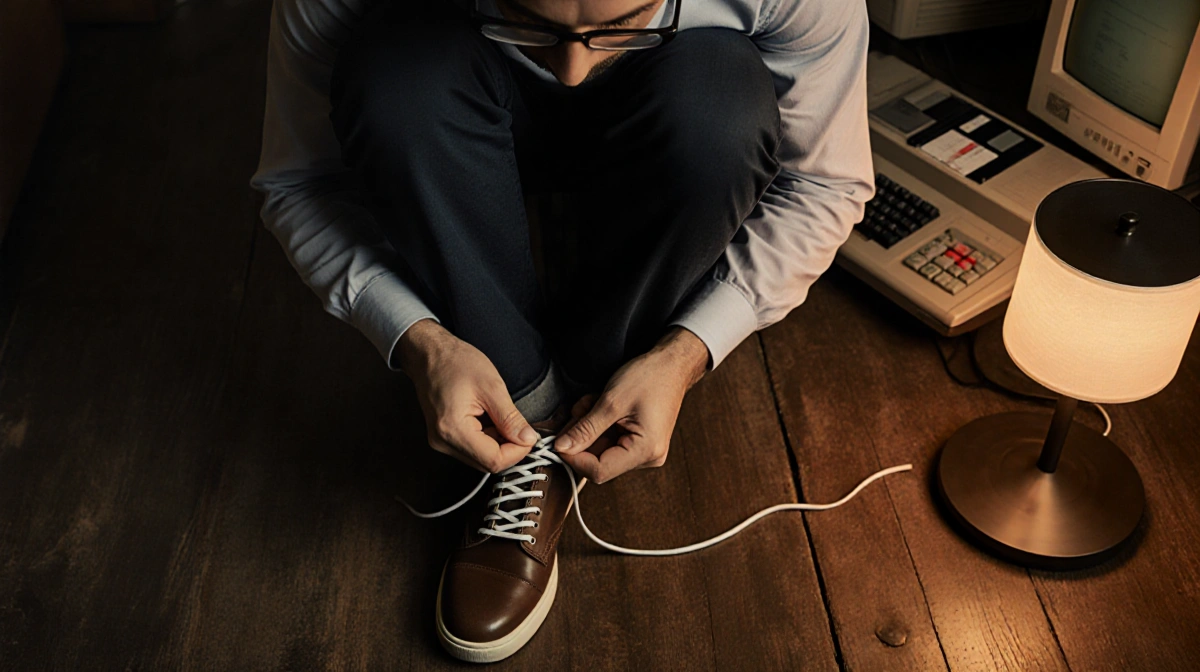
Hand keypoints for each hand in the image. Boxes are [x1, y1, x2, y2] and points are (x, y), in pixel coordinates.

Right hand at [397, 319, 539, 472]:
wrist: (429, 354)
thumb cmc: (455, 362)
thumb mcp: (491, 386)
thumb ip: (511, 418)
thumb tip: (527, 438)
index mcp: (453, 429)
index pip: (493, 460)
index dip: (517, 451)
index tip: (528, 435)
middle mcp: (443, 442)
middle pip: (487, 464)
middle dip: (509, 449)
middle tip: (520, 426)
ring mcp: (441, 442)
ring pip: (480, 459)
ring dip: (498, 444)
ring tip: (501, 417)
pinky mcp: (443, 438)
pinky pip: (471, 449)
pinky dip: (487, 439)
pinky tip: (488, 419)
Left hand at [553, 327, 709, 483]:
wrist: (672, 364)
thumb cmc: (649, 377)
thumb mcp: (611, 402)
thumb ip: (585, 429)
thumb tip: (561, 448)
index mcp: (646, 450)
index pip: (599, 471)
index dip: (574, 458)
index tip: (559, 440)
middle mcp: (648, 457)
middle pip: (598, 461)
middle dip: (581, 437)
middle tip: (578, 410)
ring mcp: (644, 450)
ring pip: (600, 449)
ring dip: (588, 427)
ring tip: (592, 402)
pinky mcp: (638, 441)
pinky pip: (609, 441)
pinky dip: (597, 424)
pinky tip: (599, 405)